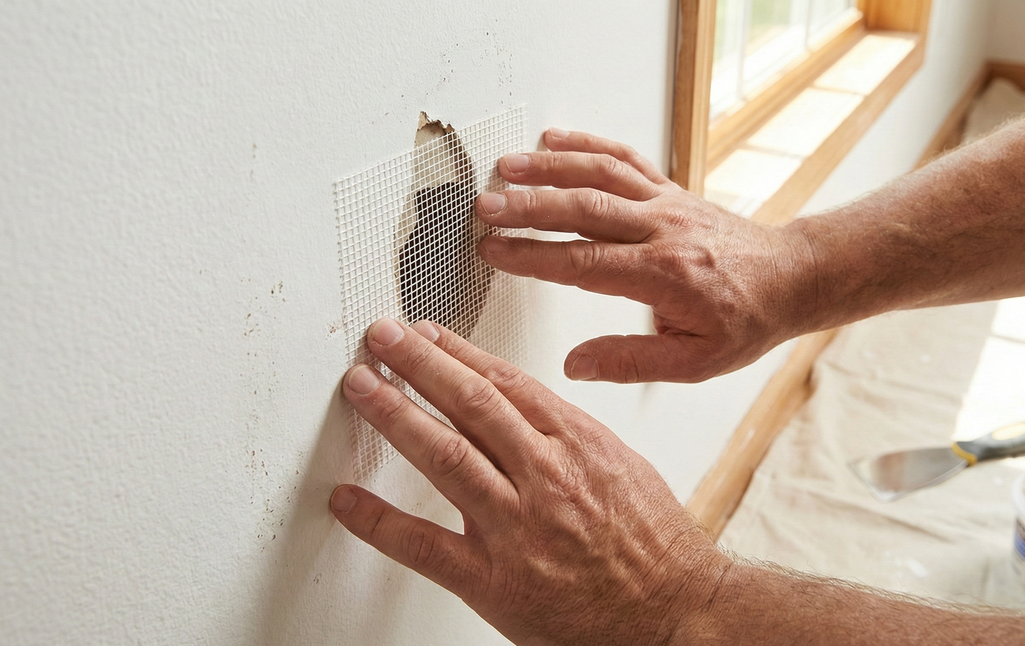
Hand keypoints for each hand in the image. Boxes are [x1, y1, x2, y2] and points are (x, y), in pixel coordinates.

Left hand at [330, 319, 732, 645]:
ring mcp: (517, 528)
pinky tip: (347, 500)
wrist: (677, 613)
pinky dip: (378, 521)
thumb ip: (566, 434)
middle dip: (418, 363)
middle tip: (381, 337)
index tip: (426, 333)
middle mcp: (546, 477)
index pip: (505, 381)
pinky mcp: (496, 582)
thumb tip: (518, 404)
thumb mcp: (620, 466)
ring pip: (444, 455)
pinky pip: (424, 545)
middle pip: (470, 403)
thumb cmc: (656, 546)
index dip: (457, 352)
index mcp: (579, 444)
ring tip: (361, 386)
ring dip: (395, 414)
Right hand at [475, 129, 813, 382]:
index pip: (583, 263)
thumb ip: (630, 361)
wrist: (790, 278)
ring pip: (600, 175)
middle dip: (529, 206)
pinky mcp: (669, 189)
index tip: (493, 252)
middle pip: (584, 209)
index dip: (533, 256)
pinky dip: (588, 145)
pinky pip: (625, 159)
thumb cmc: (745, 320)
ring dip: (550, 168)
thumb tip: (575, 365)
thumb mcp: (694, 362)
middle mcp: (662, 229)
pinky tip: (554, 139)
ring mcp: (666, 203)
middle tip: (485, 207)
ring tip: (506, 166)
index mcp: (663, 275)